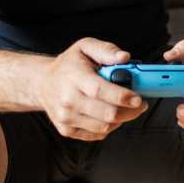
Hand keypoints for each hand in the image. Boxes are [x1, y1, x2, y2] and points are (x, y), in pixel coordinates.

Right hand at [32, 37, 146, 140]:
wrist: (42, 83)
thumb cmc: (68, 65)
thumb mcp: (85, 47)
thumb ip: (106, 50)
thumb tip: (124, 57)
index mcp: (74, 78)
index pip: (100, 91)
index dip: (122, 96)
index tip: (138, 98)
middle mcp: (68, 100)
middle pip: (106, 113)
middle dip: (130, 111)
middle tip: (140, 104)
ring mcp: (66, 118)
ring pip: (104, 127)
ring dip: (122, 119)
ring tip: (128, 108)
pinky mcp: (67, 130)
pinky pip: (96, 134)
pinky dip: (110, 127)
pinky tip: (112, 115)